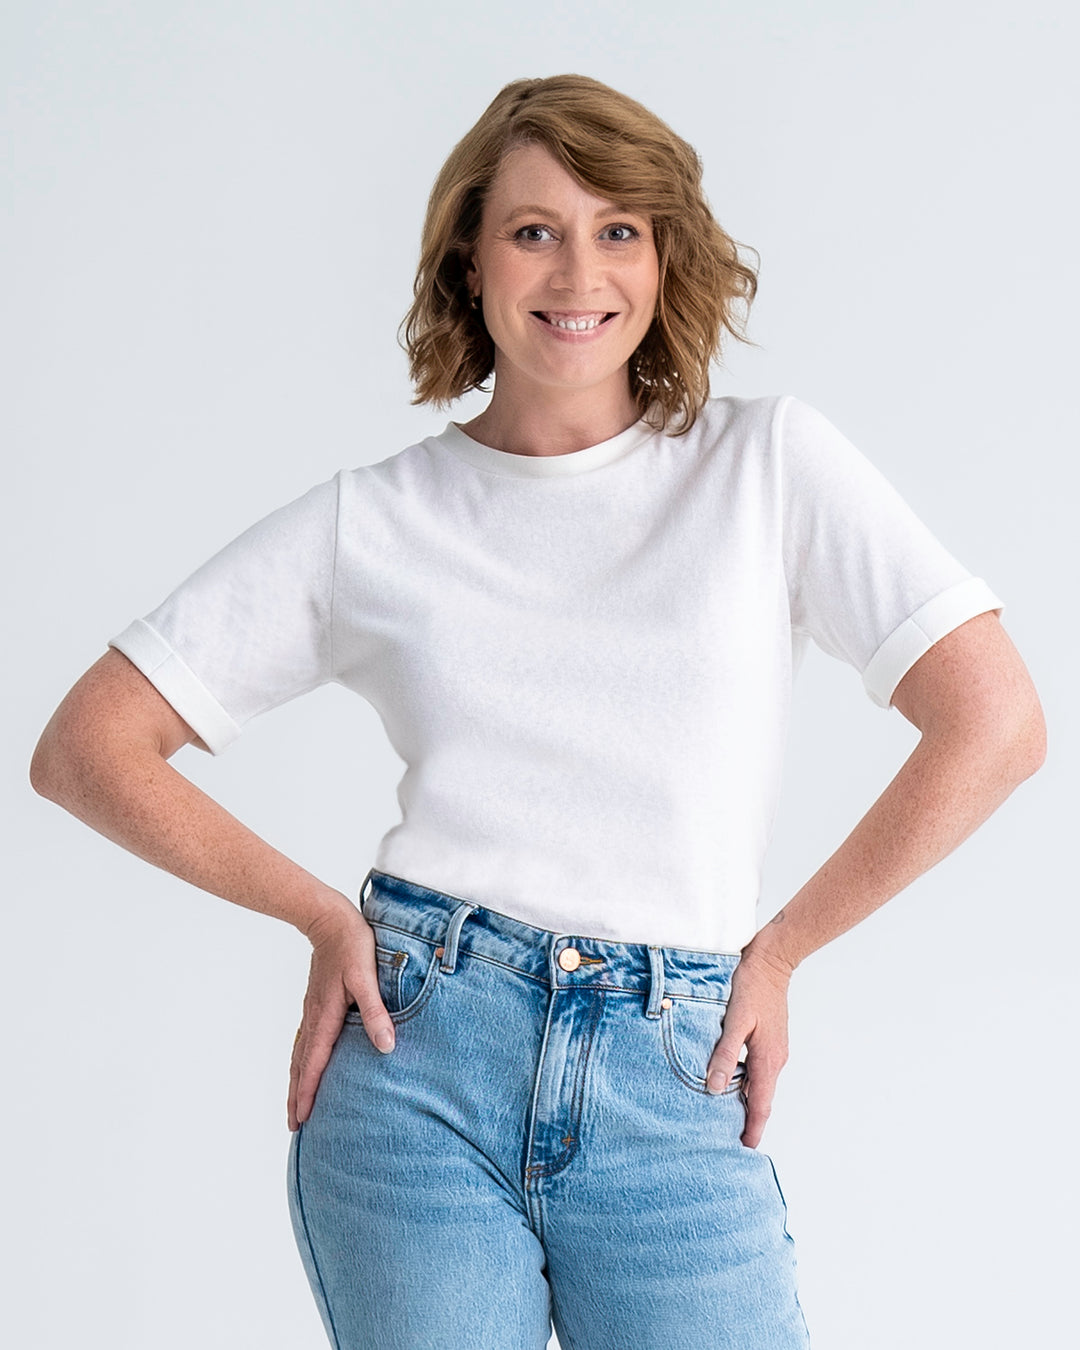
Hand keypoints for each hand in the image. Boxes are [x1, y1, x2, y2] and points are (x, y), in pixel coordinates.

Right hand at [287, 896, 396, 1131]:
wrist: (329, 919)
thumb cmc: (352, 945)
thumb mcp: (367, 977)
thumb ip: (375, 1011)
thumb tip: (386, 1047)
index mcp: (326, 1017)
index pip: (313, 1064)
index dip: (307, 1093)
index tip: (301, 1119)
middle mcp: (314, 1018)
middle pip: (300, 1065)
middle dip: (296, 1096)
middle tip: (293, 1125)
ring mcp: (312, 1010)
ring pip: (299, 1054)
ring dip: (296, 1081)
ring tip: (295, 1104)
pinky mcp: (316, 1003)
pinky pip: (304, 1040)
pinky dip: (300, 1061)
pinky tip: (305, 1065)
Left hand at [705, 944, 793, 1148]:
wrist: (772, 959)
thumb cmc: (751, 986)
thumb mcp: (734, 1020)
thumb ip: (724, 1054)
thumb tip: (715, 1087)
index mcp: (767, 1060)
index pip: (760, 1106)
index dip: (752, 1130)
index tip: (744, 1151)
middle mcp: (774, 1059)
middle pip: (760, 1099)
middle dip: (746, 1121)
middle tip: (726, 1140)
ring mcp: (773, 1049)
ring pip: (757, 1084)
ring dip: (744, 1101)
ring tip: (722, 1116)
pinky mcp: (768, 1039)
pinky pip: (756, 1068)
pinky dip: (744, 1082)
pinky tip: (727, 1080)